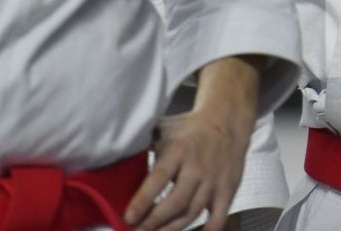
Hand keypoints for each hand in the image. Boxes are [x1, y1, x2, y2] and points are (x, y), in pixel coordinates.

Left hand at [125, 60, 259, 230]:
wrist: (227, 121)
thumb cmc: (187, 128)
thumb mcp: (164, 128)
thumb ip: (143, 142)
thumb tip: (113, 152)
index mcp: (178, 150)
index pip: (159, 178)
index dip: (143, 200)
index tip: (128, 218)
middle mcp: (197, 167)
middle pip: (176, 202)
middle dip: (155, 221)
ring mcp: (214, 180)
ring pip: (192, 212)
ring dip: (172, 229)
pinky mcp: (228, 190)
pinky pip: (218, 217)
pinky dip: (207, 230)